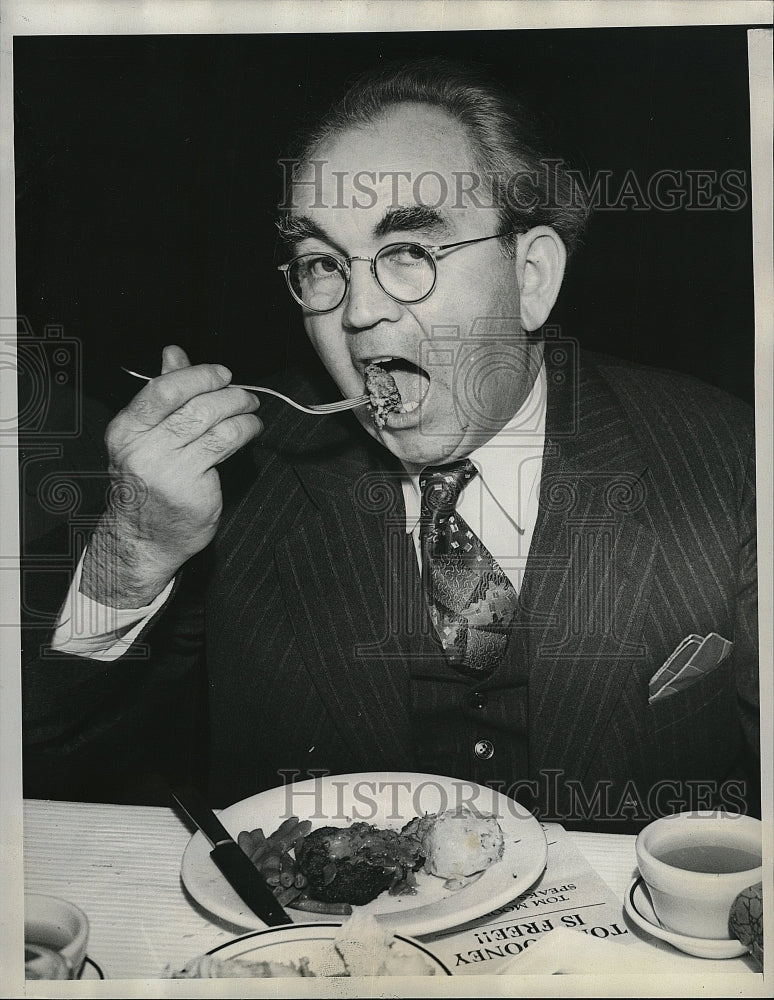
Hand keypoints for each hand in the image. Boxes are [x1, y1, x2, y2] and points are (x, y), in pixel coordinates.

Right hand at [81, 345, 262, 607]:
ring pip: (212, 422)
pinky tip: (251, 428)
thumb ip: (163, 394)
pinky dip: (245, 429)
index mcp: (125, 430)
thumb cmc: (149, 483)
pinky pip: (225, 445)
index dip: (198, 375)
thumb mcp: (145, 436)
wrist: (144, 539)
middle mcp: (141, 449)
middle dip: (226, 391)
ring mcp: (167, 469)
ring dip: (240, 409)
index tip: (221, 373)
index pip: (162, 390)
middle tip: (244, 392)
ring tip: (251, 408)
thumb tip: (173, 353)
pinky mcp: (192, 487)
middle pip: (192, 404)